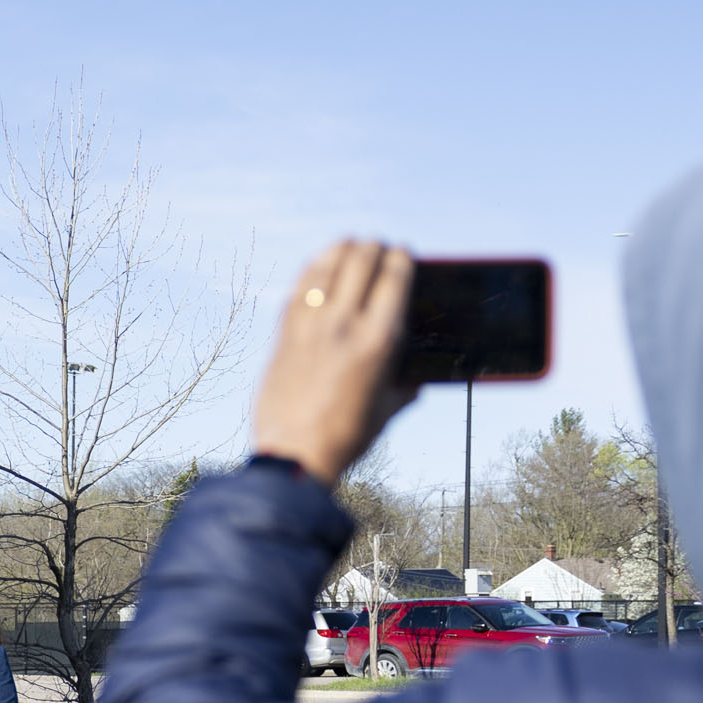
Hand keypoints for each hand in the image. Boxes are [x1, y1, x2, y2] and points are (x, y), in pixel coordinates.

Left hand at [250, 240, 418, 484]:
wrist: (294, 456)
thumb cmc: (345, 437)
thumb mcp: (388, 408)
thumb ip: (406, 385)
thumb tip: (418, 377)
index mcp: (379, 341)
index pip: (395, 276)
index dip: (402, 257)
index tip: (405, 254)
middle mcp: (344, 325)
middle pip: (362, 259)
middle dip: (376, 247)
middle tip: (380, 248)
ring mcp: (310, 326)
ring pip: (328, 263)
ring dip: (344, 248)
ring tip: (352, 246)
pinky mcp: (284, 333)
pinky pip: (300, 285)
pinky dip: (314, 268)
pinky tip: (321, 265)